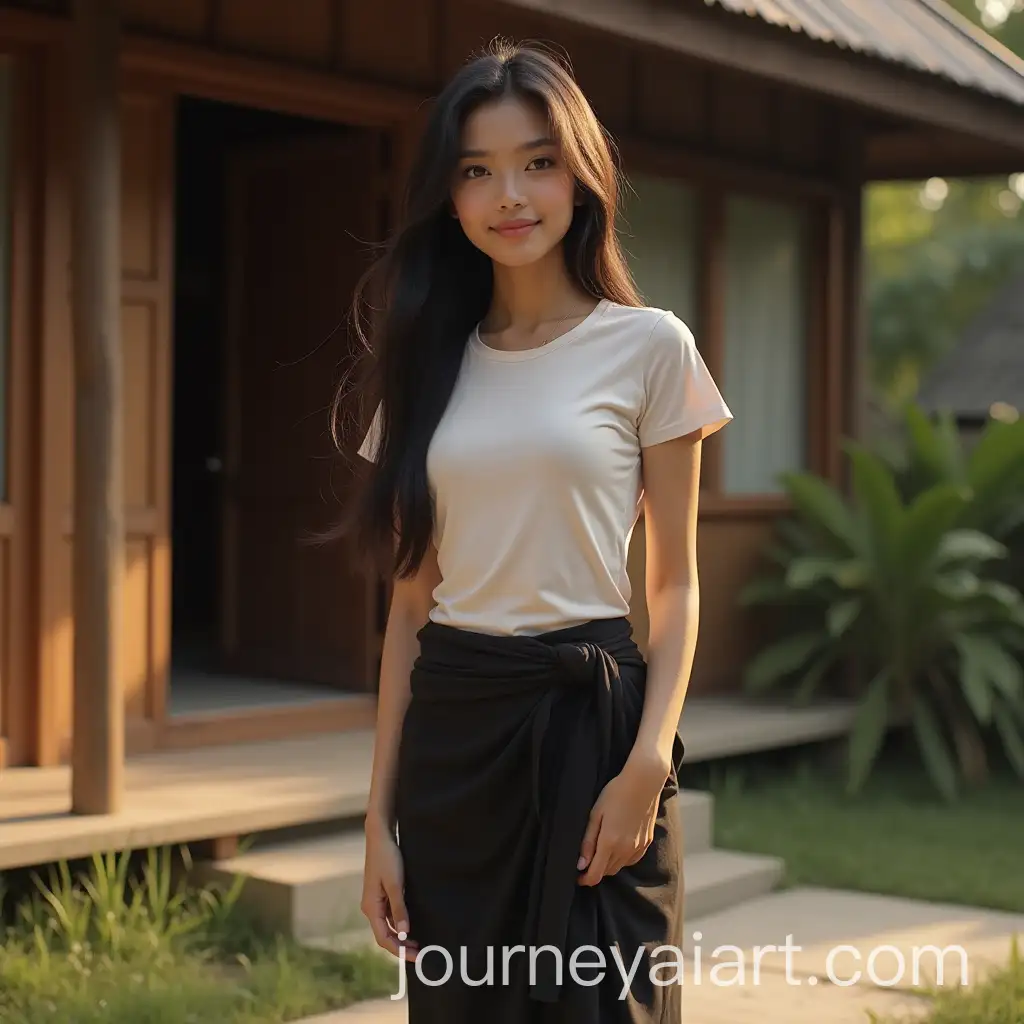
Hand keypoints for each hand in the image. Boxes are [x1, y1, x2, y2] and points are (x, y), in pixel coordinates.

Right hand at [361, 820, 418, 961]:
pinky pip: (390, 915)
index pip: (383, 938)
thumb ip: (399, 909)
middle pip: (384, 935)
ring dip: (401, 937)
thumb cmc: (387, 858)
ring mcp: (376, 901)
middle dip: (400, 947)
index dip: (399, 951)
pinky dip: (400, 924)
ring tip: (418, 943)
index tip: (416, 957)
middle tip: (420, 953)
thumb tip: (404, 934)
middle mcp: (371, 908)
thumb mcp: (395, 884)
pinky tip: (411, 925)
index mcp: (371, 908)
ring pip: (387, 926)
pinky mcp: (381, 894)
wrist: (381, 836)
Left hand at [576, 753, 668, 886]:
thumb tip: (580, 865)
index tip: (576, 875)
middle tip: (585, 859)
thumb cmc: (615, 793)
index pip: (595, 875)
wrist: (644, 782)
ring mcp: (638, 847)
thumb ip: (588, 841)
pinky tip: (616, 845)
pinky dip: (620, 859)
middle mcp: (625, 849)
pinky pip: (630, 860)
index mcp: (610, 842)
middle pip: (606, 873)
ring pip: (618, 867)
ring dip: (607, 865)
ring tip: (599, 850)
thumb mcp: (595, 814)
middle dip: (594, 870)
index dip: (584, 879)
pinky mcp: (646, 843)